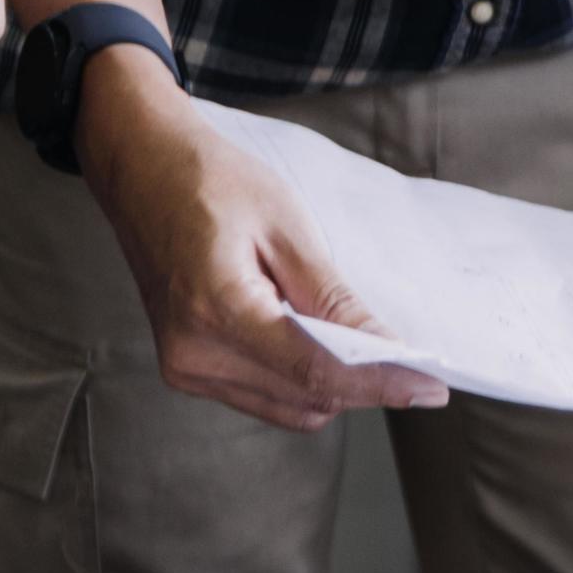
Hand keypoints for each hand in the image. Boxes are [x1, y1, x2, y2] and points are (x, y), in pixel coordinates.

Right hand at [76, 52, 450, 430]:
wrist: (141, 165)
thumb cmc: (210, 181)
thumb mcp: (285, 227)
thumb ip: (334, 299)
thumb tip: (389, 351)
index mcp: (216, 309)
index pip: (316, 371)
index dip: (380, 384)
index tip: (431, 388)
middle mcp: (193, 352)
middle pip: (306, 398)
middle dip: (365, 384)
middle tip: (413, 361)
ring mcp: (184, 367)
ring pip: (288, 407)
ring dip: (334, 385)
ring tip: (363, 343)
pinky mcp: (185, 369)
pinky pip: (263, 396)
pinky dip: (301, 381)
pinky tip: (319, 343)